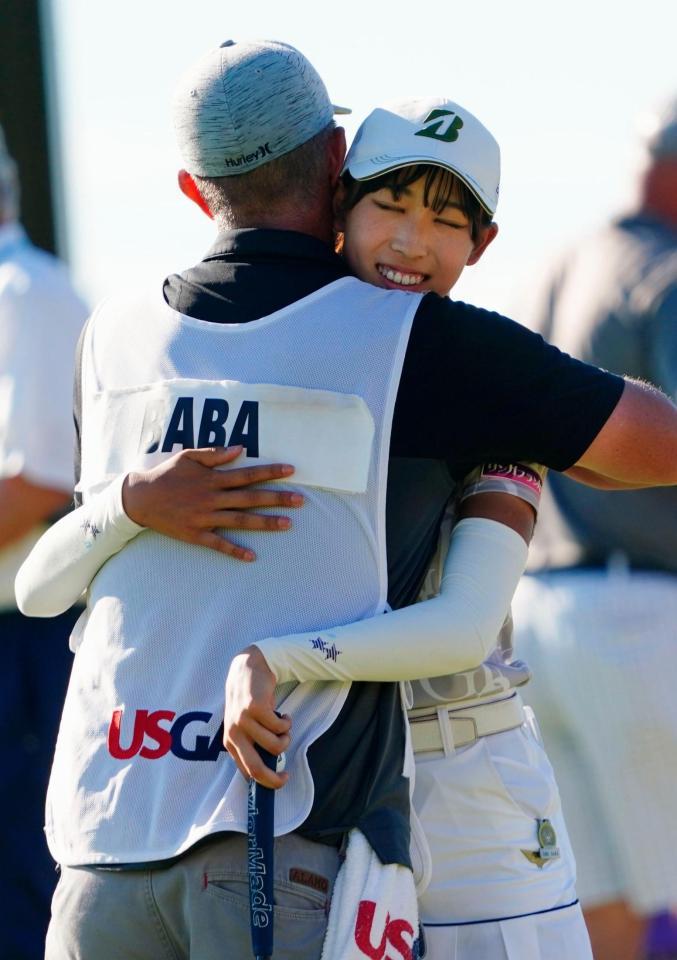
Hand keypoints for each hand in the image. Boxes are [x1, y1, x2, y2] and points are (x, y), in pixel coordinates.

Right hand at [122, 446, 303, 560]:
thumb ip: (214, 454)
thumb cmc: (167, 474)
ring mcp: (205, 517)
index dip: (270, 472)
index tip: (291, 470)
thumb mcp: (189, 457)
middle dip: (277, 498)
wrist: (140, 498)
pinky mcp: (196, 534)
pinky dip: (234, 550)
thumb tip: (239, 449)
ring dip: (265, 523)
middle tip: (301, 500)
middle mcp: (212, 498)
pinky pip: (218, 544)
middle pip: (250, 498)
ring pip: (240, 521)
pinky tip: (251, 556)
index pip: (247, 474)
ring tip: (287, 524)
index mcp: (212, 479)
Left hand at [224, 645, 290, 787]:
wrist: (248, 668)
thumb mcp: (245, 724)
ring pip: (275, 746)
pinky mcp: (256, 708)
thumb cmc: (250, 701)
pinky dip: (286, 723)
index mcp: (230, 741)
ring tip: (284, 728)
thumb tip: (269, 769)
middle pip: (256, 767)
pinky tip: (284, 715)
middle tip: (286, 777)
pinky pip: (280, 727)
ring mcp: (244, 720)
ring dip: (286, 739)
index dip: (265, 781)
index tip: (280, 780)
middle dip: (274, 778)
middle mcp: (234, 733)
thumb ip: (252, 743)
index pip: (246, 771)